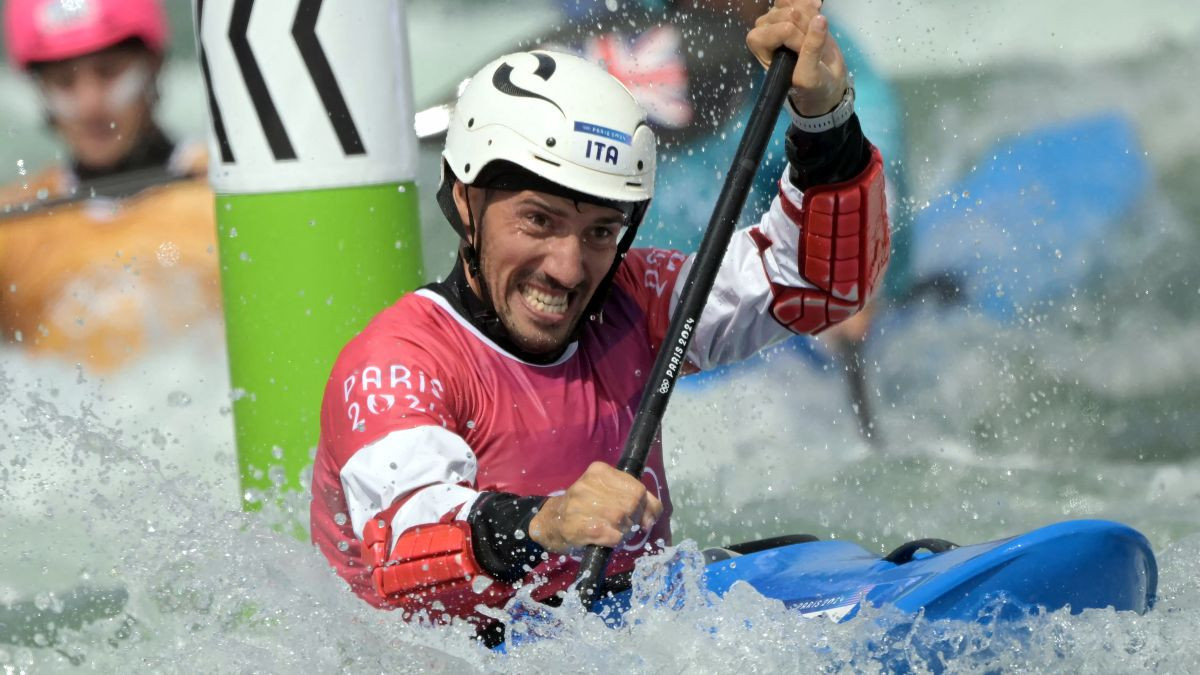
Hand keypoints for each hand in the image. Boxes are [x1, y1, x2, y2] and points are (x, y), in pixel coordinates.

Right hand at [528, 461, 663, 552]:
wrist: (549, 521)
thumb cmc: (584, 508)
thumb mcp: (607, 494)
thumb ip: (635, 499)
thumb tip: (651, 518)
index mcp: (600, 471)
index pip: (638, 489)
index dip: (645, 507)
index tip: (640, 518)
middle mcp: (590, 483)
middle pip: (632, 504)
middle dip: (634, 520)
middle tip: (624, 526)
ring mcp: (582, 504)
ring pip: (623, 519)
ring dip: (624, 531)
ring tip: (614, 532)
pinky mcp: (579, 526)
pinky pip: (612, 535)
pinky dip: (615, 540)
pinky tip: (606, 539)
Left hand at [746, 0, 848, 115]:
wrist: (823, 79)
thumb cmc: (811, 84)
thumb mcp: (810, 76)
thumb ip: (812, 49)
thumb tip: (820, 19)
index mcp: (760, 45)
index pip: (784, 29)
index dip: (800, 39)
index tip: (806, 54)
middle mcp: (764, 28)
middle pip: (790, 14)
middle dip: (806, 29)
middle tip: (813, 45)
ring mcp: (776, 17)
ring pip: (796, 5)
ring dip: (811, 19)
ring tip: (815, 34)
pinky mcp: (789, 8)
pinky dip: (811, 4)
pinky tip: (817, 11)